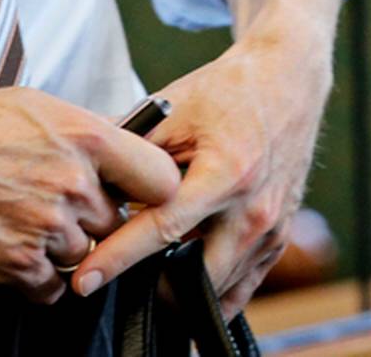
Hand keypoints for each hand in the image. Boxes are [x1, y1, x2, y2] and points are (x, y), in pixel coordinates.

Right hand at [0, 85, 181, 302]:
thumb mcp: (37, 106)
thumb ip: (85, 132)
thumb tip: (120, 149)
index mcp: (86, 137)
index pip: (161, 179)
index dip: (154, 191)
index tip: (143, 195)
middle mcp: (73, 183)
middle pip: (117, 222)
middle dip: (94, 218)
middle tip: (59, 203)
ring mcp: (46, 226)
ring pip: (84, 254)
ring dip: (63, 245)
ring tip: (26, 217)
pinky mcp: (16, 263)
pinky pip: (51, 286)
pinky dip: (37, 276)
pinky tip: (15, 245)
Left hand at [76, 0, 345, 310]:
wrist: (287, 79)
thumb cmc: (229, 90)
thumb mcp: (173, 108)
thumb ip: (130, 149)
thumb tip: (83, 178)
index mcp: (225, 173)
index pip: (161, 230)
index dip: (118, 258)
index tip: (85, 281)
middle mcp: (254, 208)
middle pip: (194, 276)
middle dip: (151, 285)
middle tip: (116, 277)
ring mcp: (272, 227)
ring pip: (219, 287)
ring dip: (182, 288)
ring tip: (149, 276)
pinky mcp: (280, 235)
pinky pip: (245, 285)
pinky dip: (214, 291)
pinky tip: (186, 285)